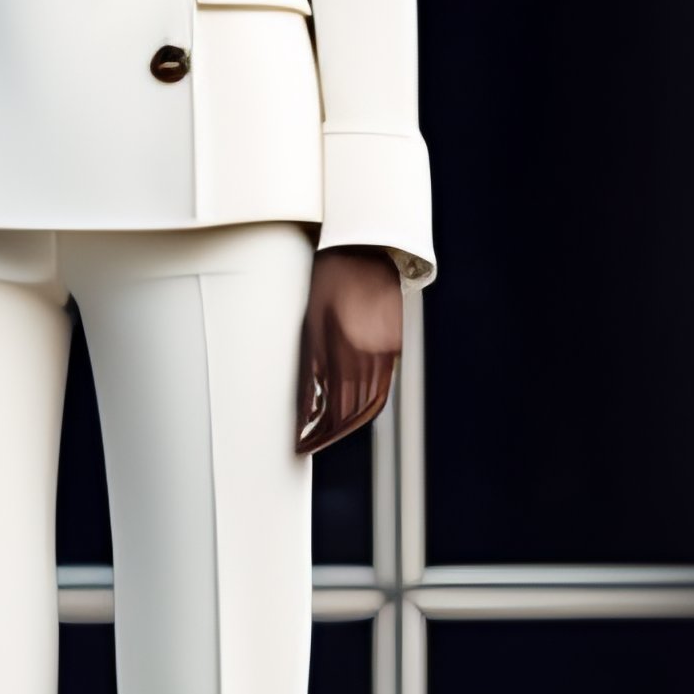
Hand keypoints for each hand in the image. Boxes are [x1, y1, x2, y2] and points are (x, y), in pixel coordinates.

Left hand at [298, 245, 402, 454]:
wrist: (363, 250)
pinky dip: (365, 404)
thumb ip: (309, 366)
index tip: (300, 443)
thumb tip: (305, 406)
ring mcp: (386, 351)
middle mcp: (370, 354)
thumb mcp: (310, 321)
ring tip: (326, 433)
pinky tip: (348, 410)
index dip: (317, 432)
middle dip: (330, 434)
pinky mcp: (394, 346)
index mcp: (346, 348)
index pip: (333, 408)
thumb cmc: (329, 280)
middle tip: (309, 443)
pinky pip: (382, 386)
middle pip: (353, 411)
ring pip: (371, 404)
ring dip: (348, 424)